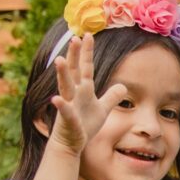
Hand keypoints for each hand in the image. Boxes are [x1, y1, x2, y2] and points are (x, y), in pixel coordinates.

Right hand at [49, 34, 107, 154]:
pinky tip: (56, 99)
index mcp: (83, 90)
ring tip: (59, 60)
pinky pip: (64, 112)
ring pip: (64, 87)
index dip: (87, 52)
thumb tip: (123, 86)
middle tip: (75, 38)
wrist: (71, 144)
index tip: (88, 35)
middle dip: (74, 55)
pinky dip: (61, 106)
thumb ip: (111, 97)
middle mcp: (73, 94)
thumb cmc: (85, 126)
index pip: (85, 67)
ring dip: (62, 74)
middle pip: (73, 71)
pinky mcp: (66, 120)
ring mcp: (68, 106)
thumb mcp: (102, 109)